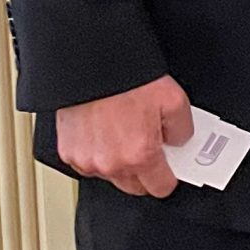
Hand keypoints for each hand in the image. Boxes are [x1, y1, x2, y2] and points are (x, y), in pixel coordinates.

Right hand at [55, 74, 190, 197]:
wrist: (91, 62)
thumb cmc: (126, 78)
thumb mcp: (174, 100)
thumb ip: (182, 130)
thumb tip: (179, 141)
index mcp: (140, 155)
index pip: (160, 188)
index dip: (168, 176)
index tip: (169, 169)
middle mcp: (111, 163)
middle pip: (134, 186)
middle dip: (144, 170)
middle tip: (147, 144)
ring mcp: (86, 160)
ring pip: (110, 174)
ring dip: (118, 161)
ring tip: (122, 131)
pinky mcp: (68, 151)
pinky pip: (87, 162)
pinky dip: (96, 153)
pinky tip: (103, 131)